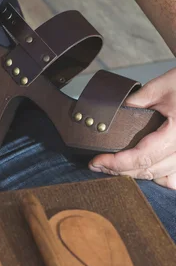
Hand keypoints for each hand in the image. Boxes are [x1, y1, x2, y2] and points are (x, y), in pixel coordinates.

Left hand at [88, 68, 175, 189]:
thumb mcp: (163, 85)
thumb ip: (137, 101)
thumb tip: (114, 115)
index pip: (143, 157)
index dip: (116, 163)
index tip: (96, 162)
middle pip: (149, 171)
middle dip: (120, 171)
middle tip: (99, 165)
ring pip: (163, 179)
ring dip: (140, 175)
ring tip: (119, 166)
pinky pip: (175, 180)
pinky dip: (161, 179)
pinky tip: (146, 170)